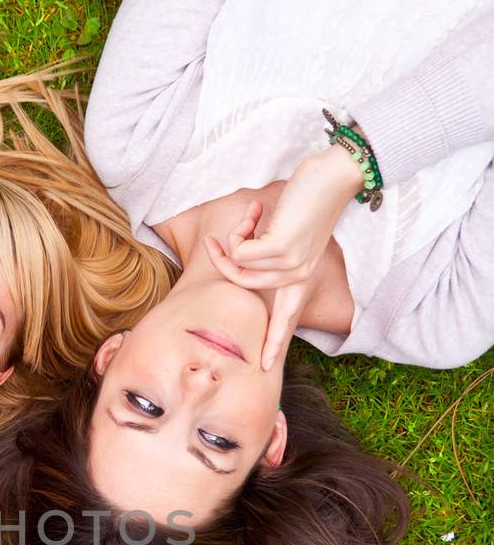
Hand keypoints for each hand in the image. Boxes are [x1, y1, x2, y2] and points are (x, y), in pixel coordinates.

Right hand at [204, 149, 361, 370]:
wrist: (331, 178)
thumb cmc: (309, 200)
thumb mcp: (292, 234)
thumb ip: (274, 253)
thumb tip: (242, 260)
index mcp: (302, 277)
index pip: (287, 319)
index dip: (274, 342)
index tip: (265, 366)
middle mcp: (297, 276)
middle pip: (245, 285)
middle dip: (222, 263)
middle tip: (213, 242)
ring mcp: (289, 264)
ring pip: (239, 267)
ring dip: (233, 238)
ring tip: (249, 215)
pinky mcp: (279, 249)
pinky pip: (239, 251)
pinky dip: (239, 230)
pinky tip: (253, 212)